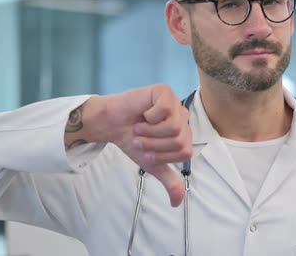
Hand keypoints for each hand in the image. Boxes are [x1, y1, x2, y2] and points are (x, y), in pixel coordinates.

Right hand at [74, 84, 192, 206]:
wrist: (110, 126)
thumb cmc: (132, 140)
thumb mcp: (153, 164)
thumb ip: (169, 181)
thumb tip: (177, 203)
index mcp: (184, 132)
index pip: (185, 152)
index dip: (163, 155)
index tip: (148, 149)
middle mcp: (182, 117)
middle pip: (179, 140)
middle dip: (154, 145)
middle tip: (141, 138)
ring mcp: (174, 103)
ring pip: (173, 127)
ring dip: (149, 132)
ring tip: (139, 127)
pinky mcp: (164, 91)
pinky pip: (164, 110)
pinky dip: (149, 117)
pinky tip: (142, 113)